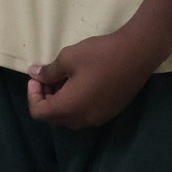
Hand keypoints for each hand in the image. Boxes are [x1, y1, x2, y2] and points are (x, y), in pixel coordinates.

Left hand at [25, 25, 167, 128]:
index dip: (32, 96)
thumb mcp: (67, 59)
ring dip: (60, 102)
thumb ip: (48, 71)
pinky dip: (76, 103)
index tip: (36, 78)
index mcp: (70, 108)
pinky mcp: (111, 111)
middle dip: (46, 99)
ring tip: (62, 79)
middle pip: (54, 118)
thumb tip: (34, 74)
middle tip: (47, 78)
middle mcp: (84, 118)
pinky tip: (79, 83)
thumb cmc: (100, 55)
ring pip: (70, 117)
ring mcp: (100, 117)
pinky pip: (85, 114)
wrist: (138, 54)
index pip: (39, 113)